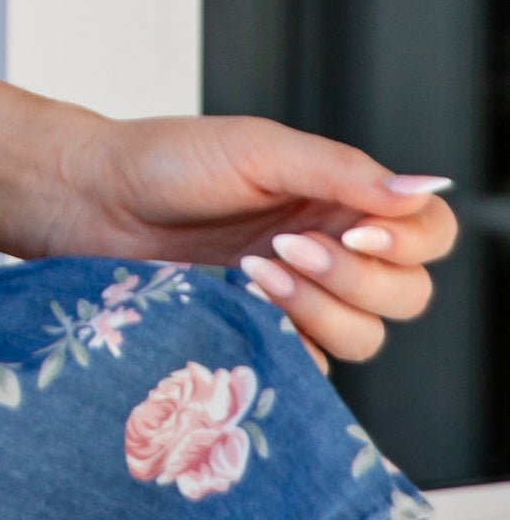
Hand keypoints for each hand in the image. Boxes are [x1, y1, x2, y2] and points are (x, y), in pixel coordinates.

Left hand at [48, 115, 455, 366]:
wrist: (91, 200)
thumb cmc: (167, 162)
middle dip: (357, 279)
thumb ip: (341, 170)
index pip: (427, 235)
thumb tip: (422, 189)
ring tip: (253, 271)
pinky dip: (288, 345)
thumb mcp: (258, 149)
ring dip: (318, 310)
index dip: (410, 243)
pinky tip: (241, 306)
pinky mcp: (262, 340)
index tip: (357, 234)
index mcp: (343, 200)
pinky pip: (309, 370)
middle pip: (408, 296)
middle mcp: (332, 252)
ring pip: (365, 339)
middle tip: (287, 247)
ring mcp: (299, 302)